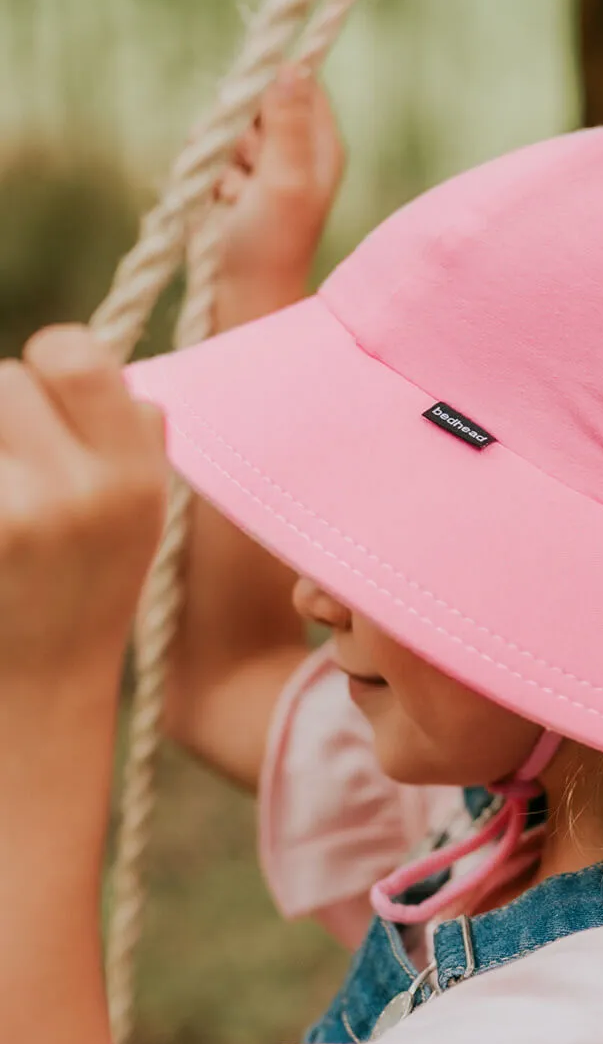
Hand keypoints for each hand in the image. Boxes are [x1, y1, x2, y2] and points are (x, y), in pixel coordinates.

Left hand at [0, 326, 167, 688]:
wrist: (37, 690)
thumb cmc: (90, 582)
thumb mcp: (146, 510)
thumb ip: (130, 431)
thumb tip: (74, 358)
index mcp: (135, 479)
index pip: (72, 353)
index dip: (57, 361)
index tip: (55, 396)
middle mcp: (75, 495)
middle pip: (4, 380)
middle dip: (8, 413)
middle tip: (20, 462)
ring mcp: (9, 520)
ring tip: (6, 495)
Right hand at [212, 63, 344, 318]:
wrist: (242, 294)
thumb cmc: (271, 244)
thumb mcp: (285, 180)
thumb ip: (288, 126)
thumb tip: (292, 68)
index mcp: (321, 145)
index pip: (299, 81)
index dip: (271, 85)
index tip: (255, 113)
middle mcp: (295, 149)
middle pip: (255, 99)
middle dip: (240, 129)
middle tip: (250, 168)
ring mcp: (261, 165)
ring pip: (225, 126)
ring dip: (222, 159)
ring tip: (238, 197)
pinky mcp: (230, 179)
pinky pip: (206, 152)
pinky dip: (207, 177)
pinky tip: (222, 206)